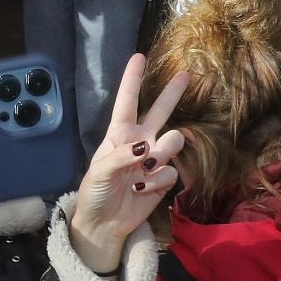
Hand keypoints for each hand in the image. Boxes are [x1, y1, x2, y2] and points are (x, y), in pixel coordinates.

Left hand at [68, 55, 189, 273]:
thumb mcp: (99, 172)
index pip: (127, 102)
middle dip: (172, 93)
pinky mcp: (164, 179)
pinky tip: (142, 190)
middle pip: (160, 112)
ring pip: (173, 141)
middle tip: (186, 75)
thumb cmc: (95, 193)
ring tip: (145, 168)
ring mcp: (154, 160)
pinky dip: (157, 181)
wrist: (104, 224)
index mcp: (119, 134)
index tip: (139, 56)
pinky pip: (171, 172)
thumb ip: (121, 156)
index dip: (133, 79)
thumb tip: (146, 146)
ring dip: (162, 153)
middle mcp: (140, 142)